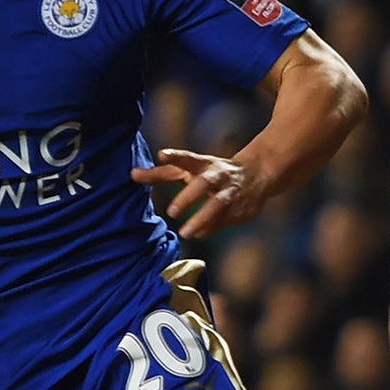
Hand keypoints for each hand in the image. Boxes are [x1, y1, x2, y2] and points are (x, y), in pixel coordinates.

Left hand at [131, 148, 260, 239]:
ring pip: (218, 205)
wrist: (257, 174)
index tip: (162, 155)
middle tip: (172, 212)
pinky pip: (225, 220)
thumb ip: (161, 174)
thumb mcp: (189, 169)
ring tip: (185, 233)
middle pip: (204, 184)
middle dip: (189, 197)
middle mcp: (218, 176)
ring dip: (202, 219)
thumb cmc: (211, 172)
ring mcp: (231, 192)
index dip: (175, 156)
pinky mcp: (240, 208)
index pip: (188, 158)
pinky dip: (212, 228)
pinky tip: (199, 234)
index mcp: (203, 164)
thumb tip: (132, 175)